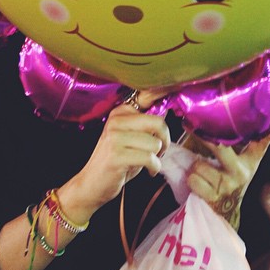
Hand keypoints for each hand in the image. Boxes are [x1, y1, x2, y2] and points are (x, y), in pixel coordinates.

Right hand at [57, 92, 170, 224]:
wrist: (91, 184)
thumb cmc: (116, 161)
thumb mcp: (131, 138)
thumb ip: (146, 125)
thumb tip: (167, 108)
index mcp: (120, 112)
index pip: (148, 98)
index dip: (165, 91)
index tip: (177, 84)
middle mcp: (116, 121)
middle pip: (158, 122)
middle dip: (165, 140)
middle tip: (160, 151)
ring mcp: (114, 137)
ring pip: (155, 143)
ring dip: (157, 157)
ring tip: (150, 162)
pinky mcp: (116, 155)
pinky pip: (149, 158)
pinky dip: (154, 167)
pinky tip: (149, 171)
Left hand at [185, 120, 269, 228]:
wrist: (227, 213)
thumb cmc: (227, 179)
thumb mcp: (238, 162)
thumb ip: (235, 142)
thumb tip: (230, 120)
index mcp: (250, 161)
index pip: (263, 141)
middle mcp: (242, 171)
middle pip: (219, 146)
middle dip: (203, 136)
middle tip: (190, 124)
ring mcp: (228, 185)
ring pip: (198, 164)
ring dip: (195, 166)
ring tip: (201, 169)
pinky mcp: (214, 197)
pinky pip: (193, 179)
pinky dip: (191, 179)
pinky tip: (199, 182)